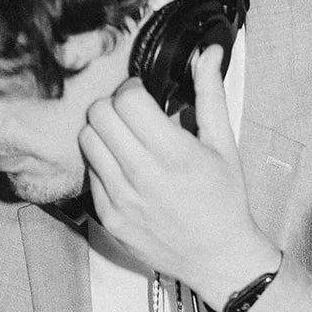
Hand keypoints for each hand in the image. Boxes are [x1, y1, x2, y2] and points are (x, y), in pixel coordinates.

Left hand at [79, 43, 280, 308]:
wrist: (217, 257)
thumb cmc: (224, 201)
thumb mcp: (224, 145)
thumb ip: (210, 96)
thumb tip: (208, 54)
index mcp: (174, 153)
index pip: (126, 100)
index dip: (132, 89)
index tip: (143, 96)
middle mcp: (143, 176)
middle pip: (99, 115)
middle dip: (114, 106)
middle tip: (131, 116)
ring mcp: (122, 199)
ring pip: (87, 141)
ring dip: (103, 132)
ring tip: (125, 141)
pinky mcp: (109, 217)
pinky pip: (89, 173)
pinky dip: (102, 163)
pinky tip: (124, 169)